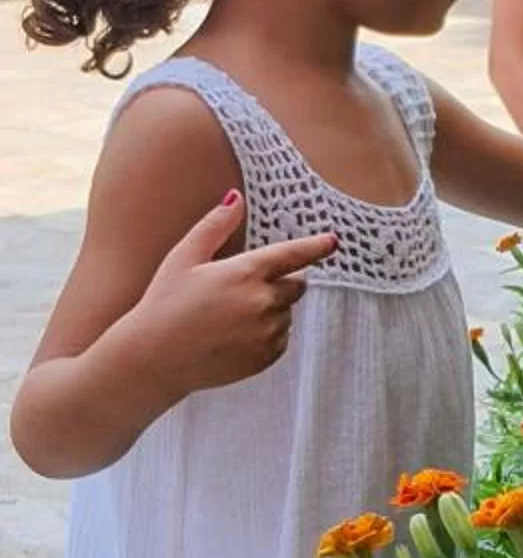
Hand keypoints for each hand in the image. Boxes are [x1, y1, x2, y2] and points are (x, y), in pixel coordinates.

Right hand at [131, 193, 338, 395]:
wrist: (155, 359)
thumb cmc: (165, 303)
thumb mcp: (184, 257)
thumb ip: (214, 226)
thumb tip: (236, 198)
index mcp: (246, 272)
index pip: (294, 255)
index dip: (316, 247)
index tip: (333, 242)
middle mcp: (264, 302)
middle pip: (296, 285)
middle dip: (282, 281)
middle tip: (246, 288)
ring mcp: (267, 332)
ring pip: (287, 313)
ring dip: (271, 309)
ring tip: (230, 316)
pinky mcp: (265, 357)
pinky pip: (281, 339)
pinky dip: (267, 334)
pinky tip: (234, 335)